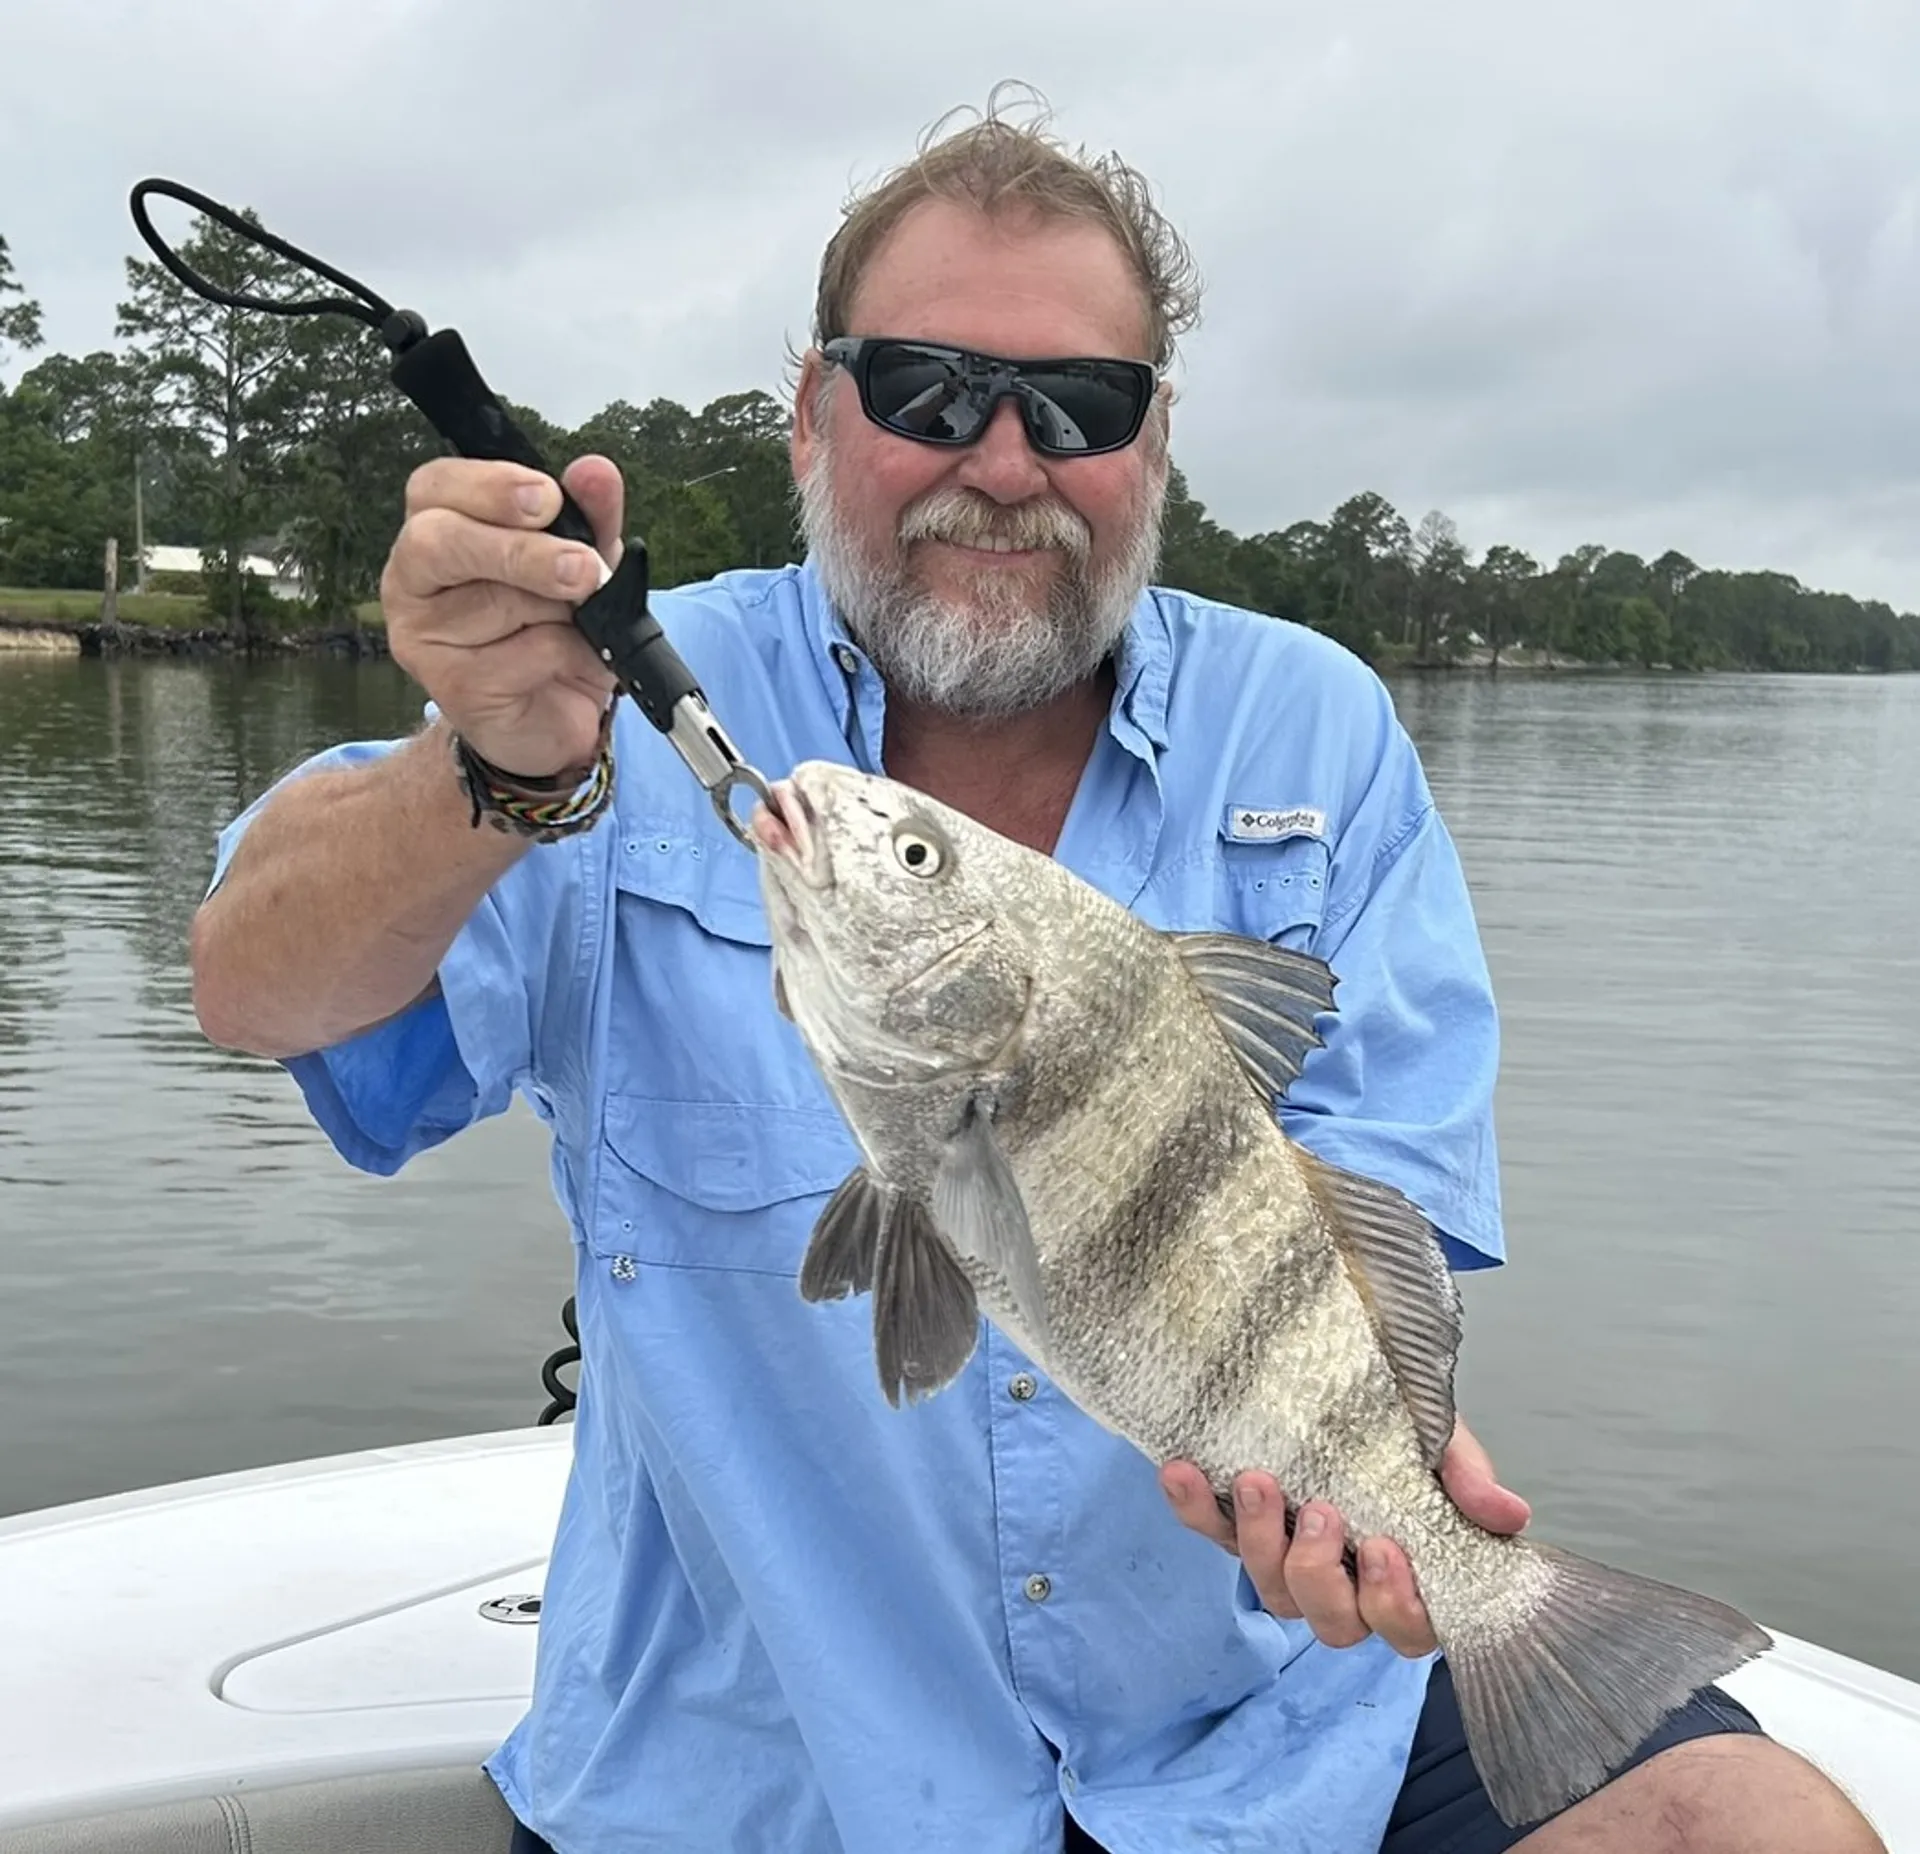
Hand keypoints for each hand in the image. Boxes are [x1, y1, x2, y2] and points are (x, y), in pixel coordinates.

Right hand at [381, 454, 623, 779]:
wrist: (554, 717)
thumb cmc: (553, 627)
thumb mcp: (584, 561)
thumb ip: (590, 517)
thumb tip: (596, 472)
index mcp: (436, 527)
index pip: (435, 486)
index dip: (489, 486)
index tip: (548, 498)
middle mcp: (412, 578)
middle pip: (440, 542)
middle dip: (520, 551)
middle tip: (583, 569)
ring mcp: (422, 636)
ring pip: (493, 603)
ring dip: (558, 612)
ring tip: (579, 624)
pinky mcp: (450, 688)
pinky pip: (518, 657)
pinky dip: (563, 656)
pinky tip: (567, 664)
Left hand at [1159, 1420, 1531, 1655]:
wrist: (1338, 1377)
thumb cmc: (1401, 1428)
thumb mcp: (1438, 1441)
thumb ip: (1466, 1477)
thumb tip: (1510, 1513)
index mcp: (1404, 1575)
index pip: (1407, 1627)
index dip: (1395, 1603)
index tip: (1385, 1545)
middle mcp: (1344, 1582)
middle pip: (1333, 1624)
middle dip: (1320, 1574)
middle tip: (1320, 1511)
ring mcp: (1285, 1557)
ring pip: (1272, 1590)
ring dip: (1260, 1539)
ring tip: (1257, 1479)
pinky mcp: (1235, 1525)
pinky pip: (1208, 1533)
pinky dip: (1191, 1506)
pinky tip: (1182, 1469)